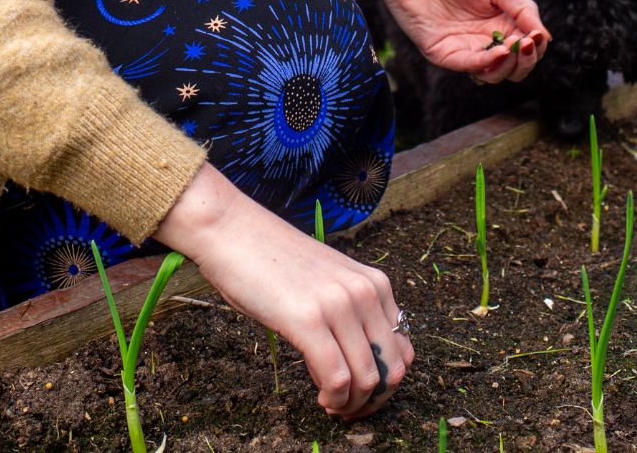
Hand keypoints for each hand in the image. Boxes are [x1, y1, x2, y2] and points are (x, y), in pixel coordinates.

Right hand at [155, 163, 412, 419]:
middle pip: (392, 369)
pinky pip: (338, 378)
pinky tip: (321, 398)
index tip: (362, 393)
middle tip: (348, 407)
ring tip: (332, 404)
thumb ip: (354, 313)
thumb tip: (369, 365)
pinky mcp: (308, 319)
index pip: (403, 350)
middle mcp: (365, 291)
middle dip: (373, 400)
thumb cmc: (273, 259)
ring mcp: (338, 304)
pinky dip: (334, 399)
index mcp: (374, 281)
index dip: (386, 383)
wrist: (232, 228)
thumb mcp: (328, 283)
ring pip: (368, 379)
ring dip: (353, 404)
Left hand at [383, 0, 548, 80]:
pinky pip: (468, 66)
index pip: (525, 48)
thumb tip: (545, 37)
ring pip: (492, 74)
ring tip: (514, 46)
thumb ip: (522, 9)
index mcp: (499, 23)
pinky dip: (487, 63)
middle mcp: (482, 39)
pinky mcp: (442, 52)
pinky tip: (500, 50)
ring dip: (509, 66)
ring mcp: (462, 47)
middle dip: (525, 61)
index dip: (535, 48)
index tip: (537, 36)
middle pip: (512, 67)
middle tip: (527, 45)